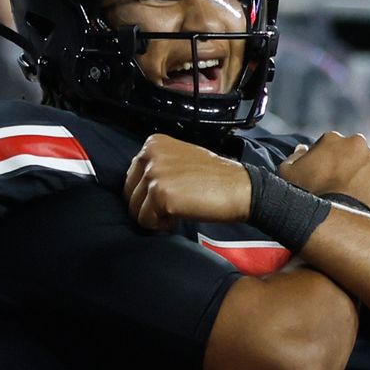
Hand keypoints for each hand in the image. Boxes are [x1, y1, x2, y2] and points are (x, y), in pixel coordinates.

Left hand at [124, 134, 250, 231]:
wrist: (239, 188)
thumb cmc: (215, 179)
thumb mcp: (181, 158)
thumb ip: (158, 165)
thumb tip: (138, 186)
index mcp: (154, 143)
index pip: (131, 176)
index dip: (147, 193)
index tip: (168, 196)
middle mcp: (150, 155)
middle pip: (129, 193)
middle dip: (147, 206)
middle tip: (172, 206)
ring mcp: (154, 174)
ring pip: (135, 209)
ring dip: (154, 216)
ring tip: (176, 211)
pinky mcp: (160, 195)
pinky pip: (146, 221)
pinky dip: (160, 225)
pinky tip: (178, 217)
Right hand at [280, 132, 369, 217]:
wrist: (333, 221)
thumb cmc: (306, 197)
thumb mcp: (287, 174)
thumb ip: (294, 157)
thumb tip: (302, 149)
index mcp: (333, 139)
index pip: (332, 147)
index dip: (329, 163)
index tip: (327, 179)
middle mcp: (358, 143)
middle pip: (355, 154)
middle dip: (351, 167)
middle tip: (343, 189)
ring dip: (367, 177)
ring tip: (358, 199)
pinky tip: (369, 204)